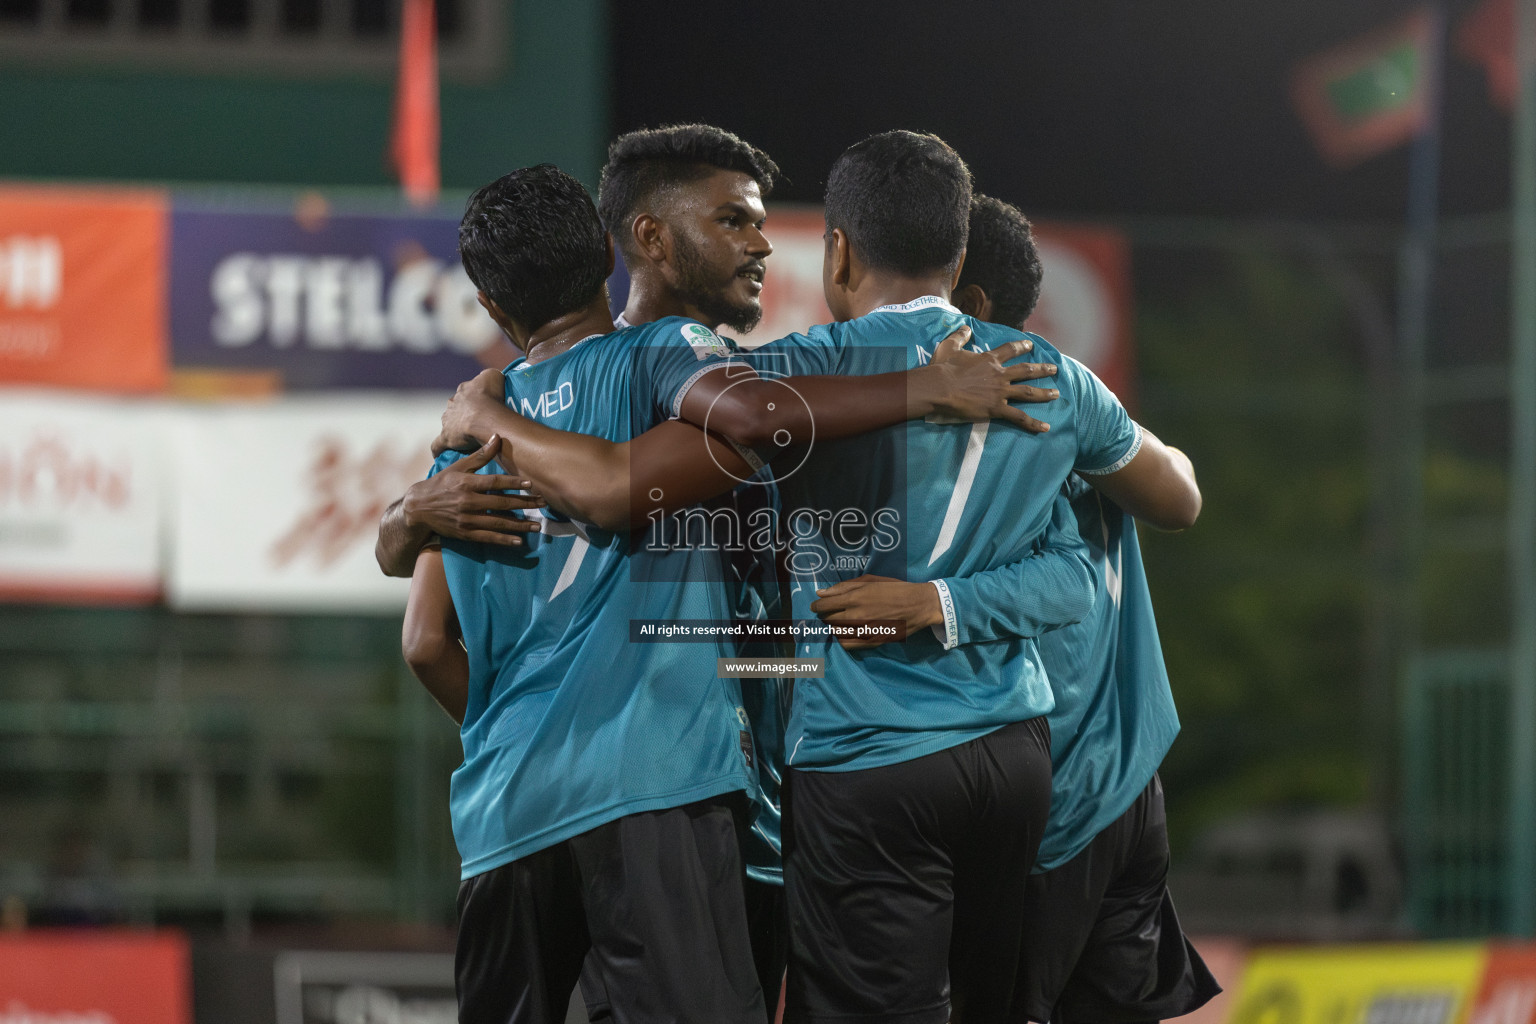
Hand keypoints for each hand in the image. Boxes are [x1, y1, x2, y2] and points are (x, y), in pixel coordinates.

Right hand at [404, 436, 545, 546]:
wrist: (418, 508)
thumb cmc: (441, 484)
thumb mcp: (458, 467)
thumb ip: (480, 456)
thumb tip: (497, 437)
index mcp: (466, 484)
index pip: (494, 483)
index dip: (513, 484)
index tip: (530, 484)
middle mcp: (467, 502)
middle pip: (501, 504)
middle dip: (524, 504)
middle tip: (543, 504)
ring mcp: (466, 520)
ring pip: (498, 523)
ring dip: (519, 525)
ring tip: (537, 526)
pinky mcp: (465, 533)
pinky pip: (488, 537)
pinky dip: (503, 539)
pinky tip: (518, 541)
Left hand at [435, 369, 507, 454]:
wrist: (484, 417)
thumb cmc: (491, 397)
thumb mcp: (493, 376)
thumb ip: (489, 375)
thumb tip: (488, 379)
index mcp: (464, 390)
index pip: (466, 393)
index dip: (474, 399)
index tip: (483, 406)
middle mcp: (453, 404)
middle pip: (457, 408)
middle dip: (464, 413)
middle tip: (478, 422)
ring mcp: (447, 421)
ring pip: (449, 424)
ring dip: (455, 429)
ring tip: (467, 438)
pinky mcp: (445, 438)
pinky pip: (438, 445)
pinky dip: (439, 449)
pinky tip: (441, 454)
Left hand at [810, 574, 942, 649]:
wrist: (918, 605)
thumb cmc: (894, 589)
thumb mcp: (869, 581)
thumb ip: (843, 587)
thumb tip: (820, 593)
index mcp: (854, 598)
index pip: (823, 606)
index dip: (816, 607)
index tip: (816, 607)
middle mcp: (856, 616)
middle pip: (828, 620)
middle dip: (825, 616)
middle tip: (830, 613)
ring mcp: (863, 631)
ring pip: (836, 633)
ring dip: (833, 627)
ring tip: (839, 622)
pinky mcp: (871, 642)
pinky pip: (846, 645)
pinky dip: (841, 639)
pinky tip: (846, 633)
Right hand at [924, 325, 1057, 431]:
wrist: (939, 388)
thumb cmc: (942, 368)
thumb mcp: (949, 346)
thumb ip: (960, 336)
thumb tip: (966, 328)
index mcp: (989, 360)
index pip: (1010, 350)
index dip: (1022, 346)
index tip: (1031, 345)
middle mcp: (999, 374)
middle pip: (1026, 370)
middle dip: (1042, 369)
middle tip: (1054, 369)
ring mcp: (1000, 392)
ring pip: (1028, 392)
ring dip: (1044, 393)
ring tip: (1056, 394)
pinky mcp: (996, 408)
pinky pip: (1019, 417)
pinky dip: (1033, 423)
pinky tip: (1045, 427)